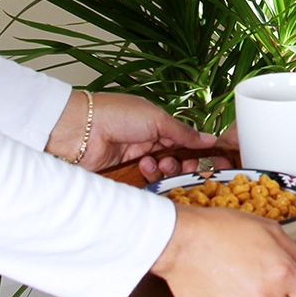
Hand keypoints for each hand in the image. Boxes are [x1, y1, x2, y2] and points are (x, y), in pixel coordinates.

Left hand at [46, 91, 230, 177]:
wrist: (81, 129)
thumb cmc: (115, 113)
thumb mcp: (157, 118)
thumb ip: (184, 132)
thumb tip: (209, 139)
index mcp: (158, 125)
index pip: (186, 141)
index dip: (199, 152)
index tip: (214, 160)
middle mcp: (149, 143)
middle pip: (178, 160)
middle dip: (186, 164)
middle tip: (189, 166)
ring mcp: (137, 159)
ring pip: (163, 173)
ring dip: (167, 169)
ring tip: (159, 162)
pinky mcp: (126, 175)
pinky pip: (146, 182)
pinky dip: (150, 177)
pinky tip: (145, 167)